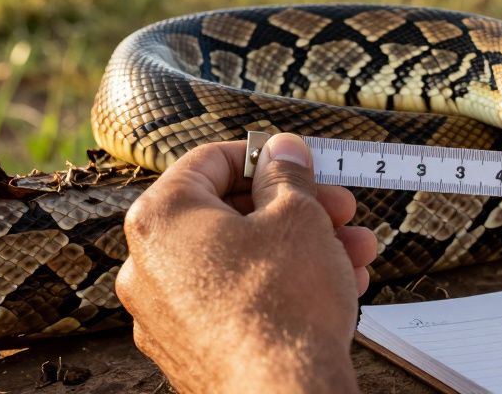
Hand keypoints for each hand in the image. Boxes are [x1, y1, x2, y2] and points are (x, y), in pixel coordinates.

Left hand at [117, 134, 376, 393]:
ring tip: (353, 251)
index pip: (209, 161)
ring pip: (240, 260)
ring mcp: (164, 314)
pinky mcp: (188, 349)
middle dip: (295, 208)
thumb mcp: (299, 216)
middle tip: (340, 208)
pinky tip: (333, 285)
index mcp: (161, 218)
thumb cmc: (283, 303)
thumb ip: (288, 175)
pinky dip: (278, 286)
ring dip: (300, 247)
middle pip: (229, 214)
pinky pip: (235, 300)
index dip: (265, 155)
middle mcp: (148, 266)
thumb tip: (283, 152)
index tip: (300, 161)